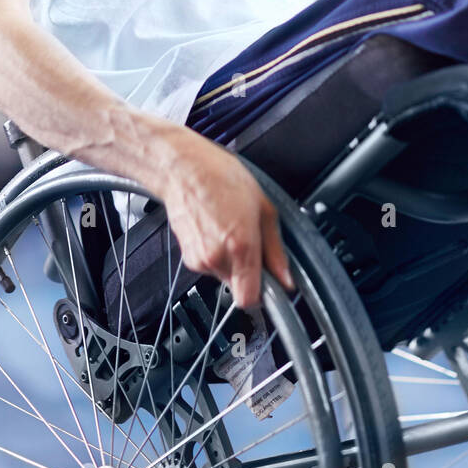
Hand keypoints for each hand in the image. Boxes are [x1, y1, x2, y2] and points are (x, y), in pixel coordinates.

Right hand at [160, 131, 295, 310]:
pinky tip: (216, 229)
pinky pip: (210, 266)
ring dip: (232, 260)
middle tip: (250, 240)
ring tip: (230, 228)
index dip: (263, 294)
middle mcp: (217, 258)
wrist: (182, 168)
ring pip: (225, 276)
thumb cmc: (220, 177)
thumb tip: (286, 276)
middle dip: (249, 269)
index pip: (249, 300)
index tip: (269, 281)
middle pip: (240, 286)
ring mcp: (199, 260)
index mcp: (240, 246)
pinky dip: (216, 254)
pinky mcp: (187, 258)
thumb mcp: (262, 206)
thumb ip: (276, 248)